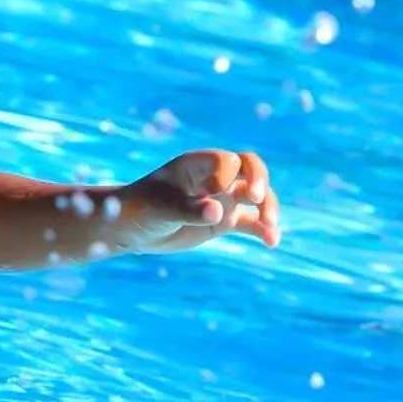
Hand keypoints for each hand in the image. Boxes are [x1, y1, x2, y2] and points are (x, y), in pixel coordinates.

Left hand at [113, 149, 280, 253]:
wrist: (130, 229)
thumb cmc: (138, 210)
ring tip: (269, 225)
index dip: (225, 174)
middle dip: (259, 180)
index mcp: (195, 165)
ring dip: (268, 207)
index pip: (225, 159)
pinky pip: (251, 223)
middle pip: (250, 167)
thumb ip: (189, 210)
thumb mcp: (160, 210)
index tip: (210, 192)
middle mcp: (213, 178)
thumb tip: (219, 213)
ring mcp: (221, 198)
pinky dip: (263, 230)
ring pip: (257, 196)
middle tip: (256, 198)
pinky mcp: (224, 221)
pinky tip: (272, 242)